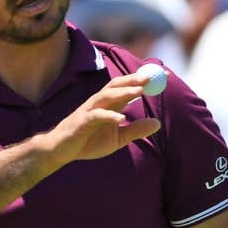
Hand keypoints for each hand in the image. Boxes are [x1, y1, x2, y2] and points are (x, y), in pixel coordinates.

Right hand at [44, 73, 160, 165]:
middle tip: (153, 77)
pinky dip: (108, 116)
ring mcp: (89, 110)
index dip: (147, 80)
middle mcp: (100, 102)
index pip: (130, 86)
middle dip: (136, 79)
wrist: (61, 151)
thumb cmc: (87, 142)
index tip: (166, 76)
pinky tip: (120, 118)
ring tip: (139, 91)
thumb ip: (136, 130)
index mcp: (109, 104)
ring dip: (123, 92)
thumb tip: (158, 123)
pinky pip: (96, 115)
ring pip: (107, 95)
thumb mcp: (117, 138)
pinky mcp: (81, 121)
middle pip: (118, 85)